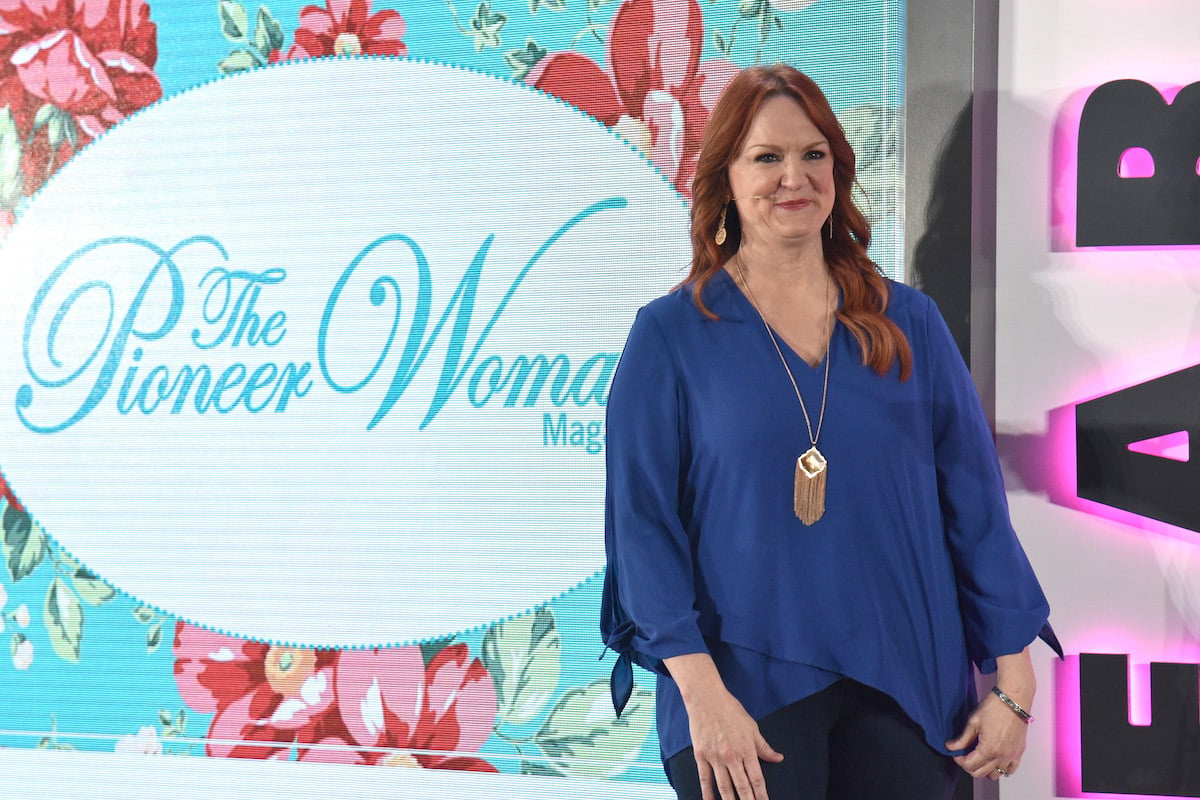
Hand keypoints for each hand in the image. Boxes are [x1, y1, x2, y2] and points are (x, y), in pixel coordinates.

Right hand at [664, 653, 782, 799]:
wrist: (706, 698)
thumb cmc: (730, 710)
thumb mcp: (752, 727)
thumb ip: (764, 747)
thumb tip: (778, 758)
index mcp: (746, 749)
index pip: (756, 779)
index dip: (762, 794)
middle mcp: (732, 756)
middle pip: (742, 786)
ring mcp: (715, 757)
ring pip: (724, 787)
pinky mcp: (701, 756)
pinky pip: (705, 779)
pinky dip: (708, 793)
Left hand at [945, 648, 1035, 779]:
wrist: (1014, 699)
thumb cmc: (994, 707)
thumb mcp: (973, 721)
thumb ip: (962, 738)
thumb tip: (950, 747)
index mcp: (989, 749)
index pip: (969, 765)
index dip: (959, 760)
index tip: (956, 752)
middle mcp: (1002, 757)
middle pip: (980, 773)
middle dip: (969, 766)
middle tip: (965, 754)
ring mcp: (1012, 756)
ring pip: (995, 775)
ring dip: (985, 769)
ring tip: (979, 756)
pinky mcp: (1019, 752)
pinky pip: (1010, 770)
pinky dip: (1001, 768)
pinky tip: (994, 758)